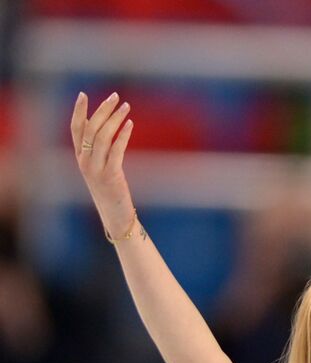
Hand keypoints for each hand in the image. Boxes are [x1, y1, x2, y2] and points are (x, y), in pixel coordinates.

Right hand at [70, 92, 136, 236]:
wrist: (115, 216)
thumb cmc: (110, 191)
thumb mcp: (100, 168)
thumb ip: (100, 151)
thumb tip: (108, 128)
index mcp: (80, 157)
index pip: (75, 129)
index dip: (78, 111)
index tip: (83, 94)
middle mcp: (84, 161)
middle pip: (90, 129)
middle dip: (102, 110)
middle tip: (115, 96)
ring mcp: (96, 169)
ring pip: (102, 137)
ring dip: (115, 119)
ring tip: (126, 106)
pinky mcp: (110, 176)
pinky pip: (115, 151)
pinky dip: (122, 135)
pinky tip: (130, 124)